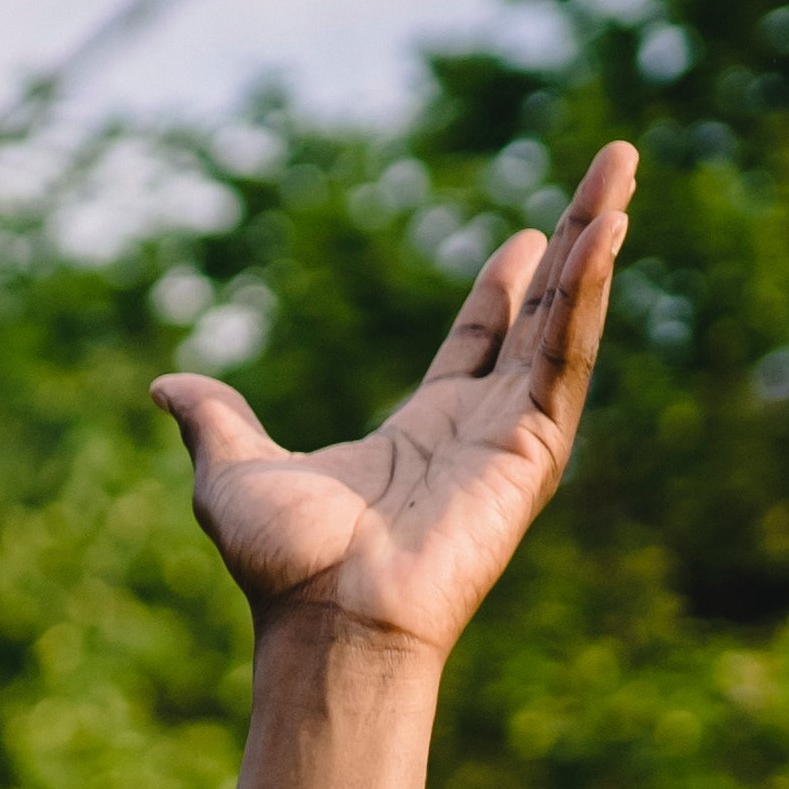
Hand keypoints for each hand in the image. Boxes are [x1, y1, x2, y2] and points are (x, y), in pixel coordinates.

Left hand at [151, 140, 632, 667]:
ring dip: (596, 244)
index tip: (527, 236)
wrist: (326, 615)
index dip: (503, 289)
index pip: (478, 343)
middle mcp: (478, 428)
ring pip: (565, 319)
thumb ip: (215, 420)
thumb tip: (165, 387)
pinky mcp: (534, 445)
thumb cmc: (284, 564)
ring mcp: (514, 435)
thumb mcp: (233, 472)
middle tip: (611, 174)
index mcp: (421, 433)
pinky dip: (585, 292)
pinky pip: (566, 351)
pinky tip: (604, 233)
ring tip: (624, 173)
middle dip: (574, 241)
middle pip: (539, 314)